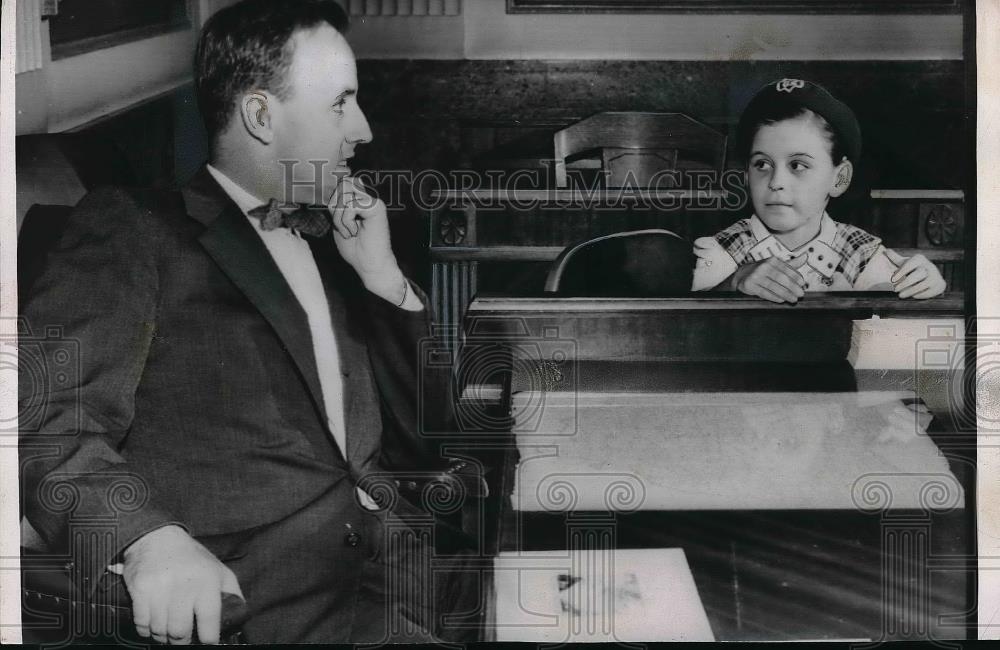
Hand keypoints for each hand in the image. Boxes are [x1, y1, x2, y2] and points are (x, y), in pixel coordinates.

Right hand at [122, 525, 242, 644]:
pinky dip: (147, 630)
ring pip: (159, 630)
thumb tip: (238, 615)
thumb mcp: (218, 569)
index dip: (209, 639)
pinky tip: (153, 624)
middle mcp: (184, 586)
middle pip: (180, 632)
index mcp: (207, 582)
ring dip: (163, 636)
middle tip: (183, 639)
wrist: (157, 538)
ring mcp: (160, 589)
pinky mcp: (140, 590)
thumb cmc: (192, 558)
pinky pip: (141, 624)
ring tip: (168, 632)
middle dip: (182, 641)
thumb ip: (231, 593)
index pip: (209, 622)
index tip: (207, 641)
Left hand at [327, 176, 401, 285]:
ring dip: (340, 217)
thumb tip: (328, 187)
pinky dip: (347, 222)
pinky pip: (351, 205)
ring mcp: (373, 201)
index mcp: (360, 200)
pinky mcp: (377, 207)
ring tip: (350, 231)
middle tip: (343, 225)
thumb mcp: (338, 223)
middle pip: (343, 183)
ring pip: (345, 194)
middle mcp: (368, 197)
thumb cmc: (355, 248)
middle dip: (336, 206)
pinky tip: (355, 232)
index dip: (334, 196)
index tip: (334, 215)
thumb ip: (336, 205)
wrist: (370, 265)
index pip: (342, 181)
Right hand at [730, 254, 806, 303]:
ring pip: (773, 286)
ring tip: (793, 299)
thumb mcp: (775, 265)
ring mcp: (756, 276)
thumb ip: (791, 264)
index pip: (787, 268)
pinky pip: (764, 293)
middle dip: (793, 287)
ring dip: (786, 294)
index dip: (796, 277)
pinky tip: (781, 300)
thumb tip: (805, 257)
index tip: (802, 284)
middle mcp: (764, 267)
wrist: (742, 275)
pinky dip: (774, 297)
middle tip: (800, 294)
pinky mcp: (750, 285)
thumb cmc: (761, 271)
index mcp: (772, 260)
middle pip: (781, 278)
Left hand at [885, 249, 945, 298]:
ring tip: (901, 295)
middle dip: (905, 282)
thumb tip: (886, 251)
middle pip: (918, 274)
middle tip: (895, 289)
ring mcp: (936, 275)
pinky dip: (921, 294)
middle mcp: (929, 266)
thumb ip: (895, 258)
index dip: (901, 272)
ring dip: (911, 290)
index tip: (893, 280)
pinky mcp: (940, 284)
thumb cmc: (913, 269)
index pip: (910, 264)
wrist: (932, 275)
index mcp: (919, 259)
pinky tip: (913, 296)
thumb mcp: (905, 263)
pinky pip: (930, 291)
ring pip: (923, 284)